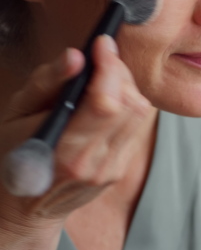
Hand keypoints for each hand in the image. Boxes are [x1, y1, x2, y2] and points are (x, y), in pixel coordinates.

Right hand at [0, 35, 151, 230]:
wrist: (22, 206)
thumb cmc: (12, 154)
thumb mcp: (16, 113)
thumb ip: (46, 83)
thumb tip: (75, 56)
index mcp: (64, 150)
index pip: (106, 103)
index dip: (109, 66)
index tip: (101, 43)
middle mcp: (93, 163)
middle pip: (130, 104)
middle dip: (118, 71)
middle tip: (100, 57)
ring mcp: (110, 169)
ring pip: (139, 114)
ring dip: (126, 86)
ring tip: (102, 77)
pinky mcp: (119, 170)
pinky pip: (136, 127)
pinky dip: (127, 105)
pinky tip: (106, 100)